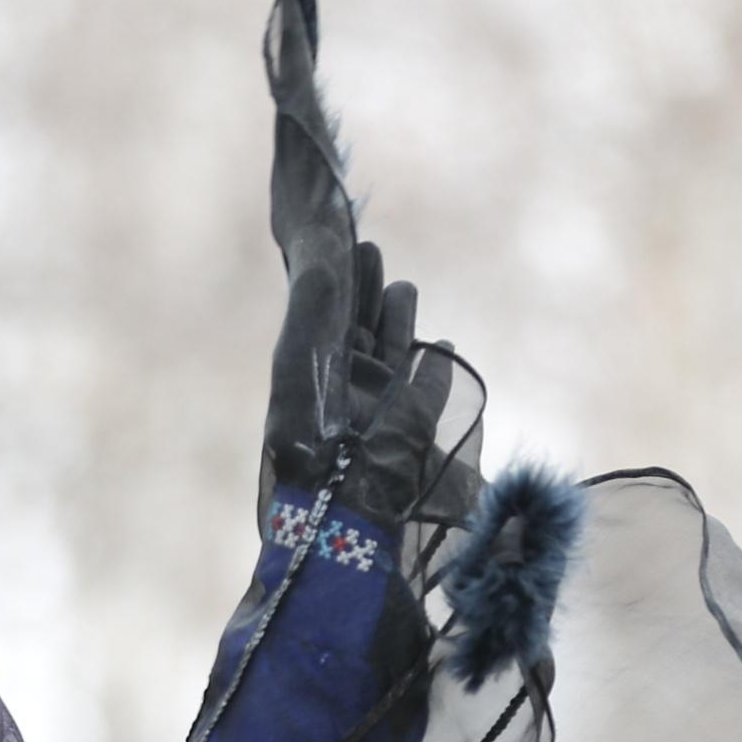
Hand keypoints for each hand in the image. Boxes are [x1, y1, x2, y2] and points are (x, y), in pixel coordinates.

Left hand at [269, 238, 455, 525]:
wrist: (342, 495)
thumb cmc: (310, 427)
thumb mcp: (300, 356)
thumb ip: (310, 308)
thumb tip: (322, 263)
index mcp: (315, 369)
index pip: (328, 316)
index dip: (337, 283)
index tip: (347, 246)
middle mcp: (347, 383)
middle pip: (358, 326)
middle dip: (366, 290)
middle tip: (370, 249)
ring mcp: (382, 403)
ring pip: (392, 350)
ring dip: (399, 319)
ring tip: (403, 287)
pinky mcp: (415, 422)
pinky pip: (429, 386)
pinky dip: (435, 365)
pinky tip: (441, 344)